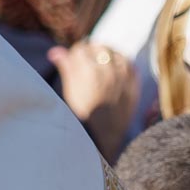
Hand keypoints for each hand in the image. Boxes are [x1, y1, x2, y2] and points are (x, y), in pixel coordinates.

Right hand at [50, 42, 139, 160]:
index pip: (81, 49)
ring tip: (101, 65)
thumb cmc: (80, 118)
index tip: (71, 61)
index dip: (74, 54)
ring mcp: (124, 79)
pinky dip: (123, 65)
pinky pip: (131, 66)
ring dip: (108, 56)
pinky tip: (116, 71)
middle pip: (99, 48)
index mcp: (88, 72)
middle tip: (85, 62)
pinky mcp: (134, 87)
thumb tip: (55, 51)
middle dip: (91, 52)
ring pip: (116, 54)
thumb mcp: (69, 93)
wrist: (101, 142)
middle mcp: (108, 72)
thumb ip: (66, 68)